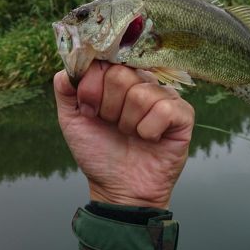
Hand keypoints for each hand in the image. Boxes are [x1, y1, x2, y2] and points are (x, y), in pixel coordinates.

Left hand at [53, 62, 193, 208]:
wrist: (118, 189)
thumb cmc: (99, 153)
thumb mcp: (72, 119)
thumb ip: (66, 89)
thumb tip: (71, 65)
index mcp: (118, 78)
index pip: (104, 61)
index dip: (92, 86)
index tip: (90, 110)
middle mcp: (143, 82)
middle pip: (121, 75)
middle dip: (109, 108)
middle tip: (113, 125)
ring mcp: (165, 96)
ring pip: (141, 95)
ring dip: (128, 123)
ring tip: (131, 134)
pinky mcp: (183, 114)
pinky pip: (164, 110)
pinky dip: (149, 131)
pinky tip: (149, 139)